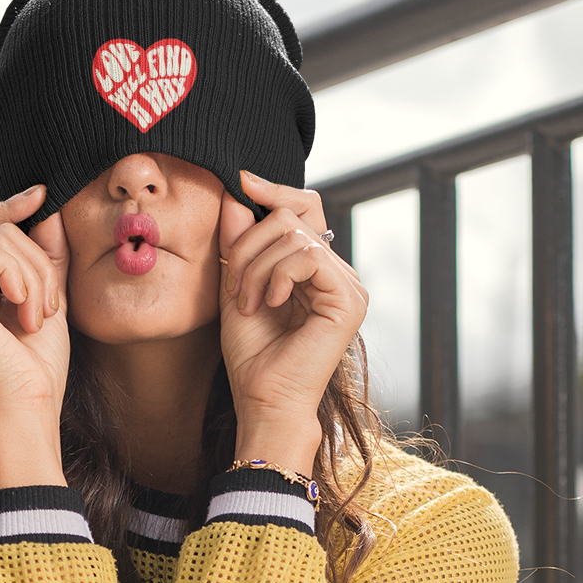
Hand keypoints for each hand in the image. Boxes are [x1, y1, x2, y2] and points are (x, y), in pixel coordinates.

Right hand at [0, 185, 70, 490]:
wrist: (30, 408)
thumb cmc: (38, 365)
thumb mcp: (49, 295)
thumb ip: (45, 253)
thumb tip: (45, 205)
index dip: (8, 205)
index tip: (41, 196)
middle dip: (34, 252)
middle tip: (50, 300)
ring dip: (35, 274)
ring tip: (39, 316)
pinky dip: (19, 277)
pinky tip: (25, 313)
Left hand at [219, 171, 367, 475]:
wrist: (262, 399)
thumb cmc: (251, 354)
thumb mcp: (235, 285)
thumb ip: (238, 242)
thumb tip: (238, 193)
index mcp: (313, 269)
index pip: (303, 210)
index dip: (274, 191)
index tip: (240, 182)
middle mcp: (336, 273)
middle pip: (292, 216)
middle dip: (248, 244)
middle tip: (233, 286)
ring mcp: (347, 285)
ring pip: (293, 235)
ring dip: (254, 266)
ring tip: (245, 302)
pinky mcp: (349, 299)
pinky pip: (307, 257)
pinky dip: (276, 275)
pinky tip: (268, 302)